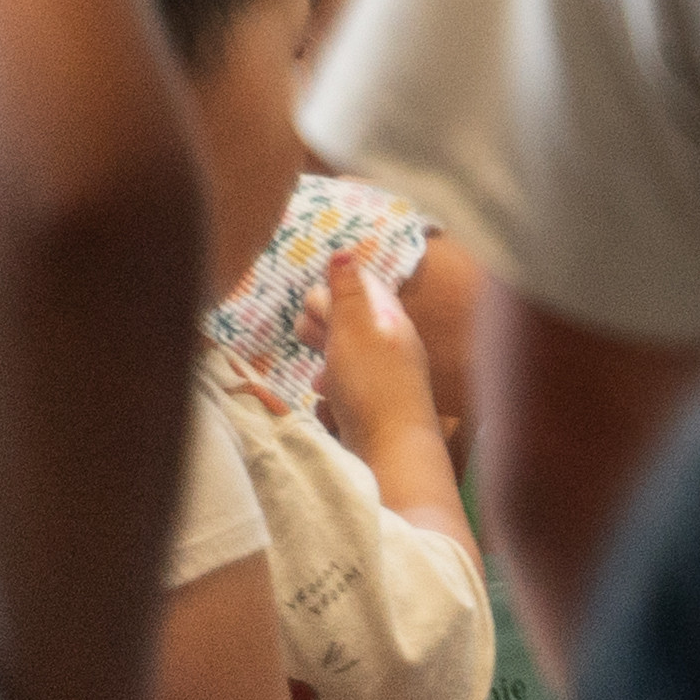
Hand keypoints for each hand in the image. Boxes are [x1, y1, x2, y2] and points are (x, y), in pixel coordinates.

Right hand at [307, 234, 443, 479]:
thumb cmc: (371, 384)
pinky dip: (331, 391)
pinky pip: (345, 389)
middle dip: (324, 326)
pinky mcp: (371, 406)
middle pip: (350, 323)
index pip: (363, 289)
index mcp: (391, 319)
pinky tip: (325, 399)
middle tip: (308, 336)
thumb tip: (343, 251)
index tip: (313, 306)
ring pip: (345, 356)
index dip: (333, 292)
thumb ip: (346, 293)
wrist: (391, 449)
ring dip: (326, 359)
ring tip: (319, 374)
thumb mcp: (354, 330)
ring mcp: (383, 377)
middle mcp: (391, 344)